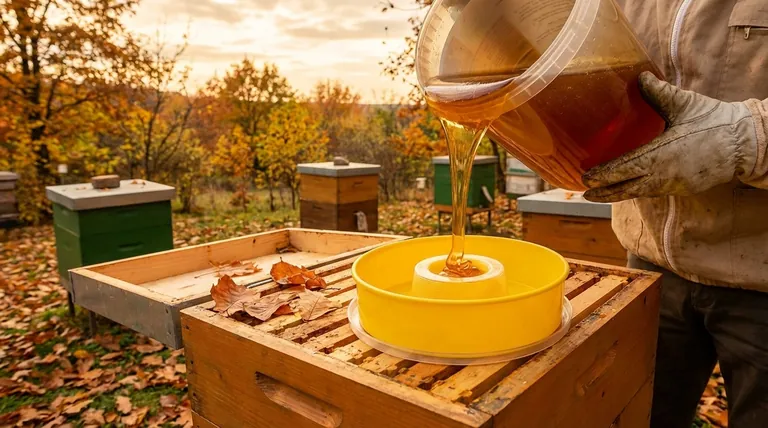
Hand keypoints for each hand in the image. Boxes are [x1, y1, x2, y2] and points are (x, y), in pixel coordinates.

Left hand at [582, 71, 758, 202]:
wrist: (746, 143)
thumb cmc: (714, 121)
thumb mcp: (684, 104)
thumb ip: (658, 92)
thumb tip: (639, 76)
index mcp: (661, 155)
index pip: (624, 169)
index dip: (603, 175)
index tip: (586, 177)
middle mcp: (664, 175)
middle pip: (626, 189)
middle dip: (603, 192)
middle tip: (584, 193)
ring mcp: (674, 185)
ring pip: (639, 193)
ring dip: (618, 193)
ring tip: (599, 193)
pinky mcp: (683, 189)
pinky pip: (654, 192)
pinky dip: (637, 190)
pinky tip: (628, 187)